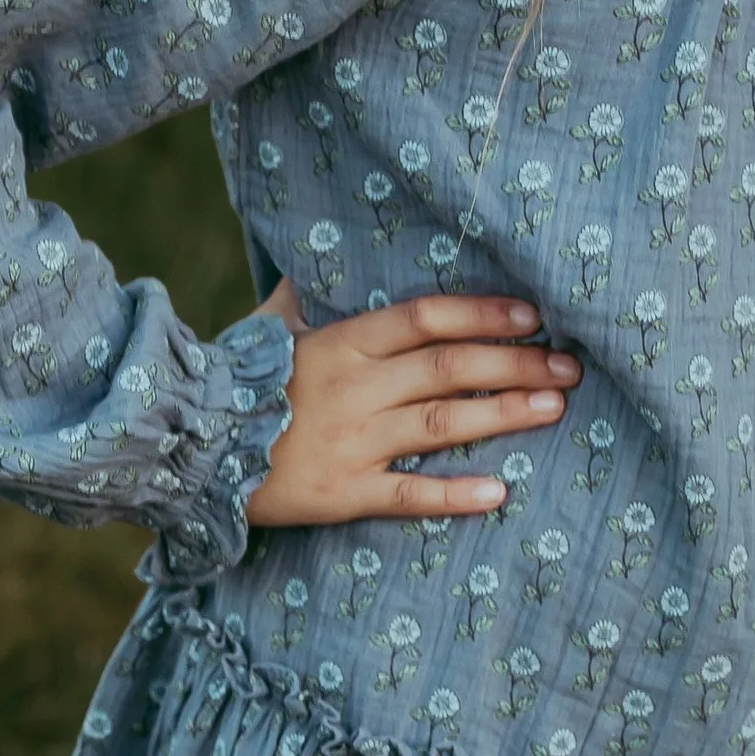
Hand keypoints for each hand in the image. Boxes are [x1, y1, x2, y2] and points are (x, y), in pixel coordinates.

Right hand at [243, 283, 580, 526]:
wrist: (185, 447)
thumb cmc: (231, 379)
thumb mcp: (266, 326)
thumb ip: (303, 295)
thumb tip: (318, 260)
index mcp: (340, 342)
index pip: (425, 318)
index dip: (483, 313)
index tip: (532, 314)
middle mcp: (354, 388)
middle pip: (449, 368)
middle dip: (515, 363)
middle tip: (568, 366)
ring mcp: (352, 442)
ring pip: (441, 424)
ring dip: (502, 414)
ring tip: (553, 408)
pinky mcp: (344, 493)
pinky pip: (408, 495)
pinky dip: (453, 495)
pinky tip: (498, 494)